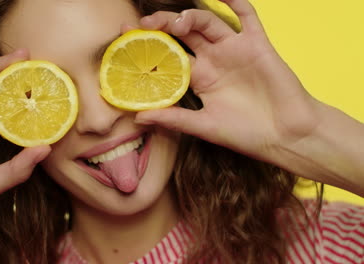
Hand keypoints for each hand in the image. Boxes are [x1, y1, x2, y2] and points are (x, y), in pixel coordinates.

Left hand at [134, 0, 321, 168]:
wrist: (286, 136)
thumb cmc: (246, 134)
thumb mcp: (203, 126)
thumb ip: (173, 118)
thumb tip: (137, 118)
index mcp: (199, 79)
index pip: (168, 56)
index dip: (149, 46)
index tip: (125, 37)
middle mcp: (214, 61)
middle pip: (184, 35)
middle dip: (163, 26)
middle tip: (144, 25)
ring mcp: (235, 50)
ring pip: (208, 22)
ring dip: (190, 17)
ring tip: (176, 24)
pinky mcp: (257, 44)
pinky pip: (247, 16)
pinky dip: (235, 1)